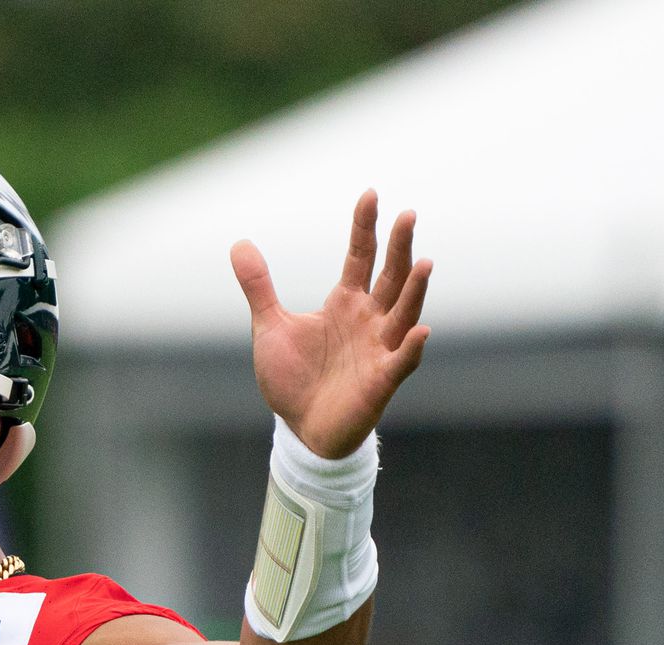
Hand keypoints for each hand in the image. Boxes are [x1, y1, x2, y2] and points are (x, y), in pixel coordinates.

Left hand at [231, 191, 430, 458]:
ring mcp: (378, 350)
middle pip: (390, 277)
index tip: (370, 194)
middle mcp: (369, 320)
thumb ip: (259, 287)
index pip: (360, 257)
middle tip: (407, 215)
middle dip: (399, 248)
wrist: (300, 429)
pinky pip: (401, 362)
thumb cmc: (293, 379)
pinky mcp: (380, 382)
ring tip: (424, 261)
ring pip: (403, 314)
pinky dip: (411, 348)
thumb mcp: (269, 326)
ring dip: (414, 290)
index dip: (365, 227)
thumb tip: (239, 244)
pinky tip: (421, 331)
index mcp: (345, 303)